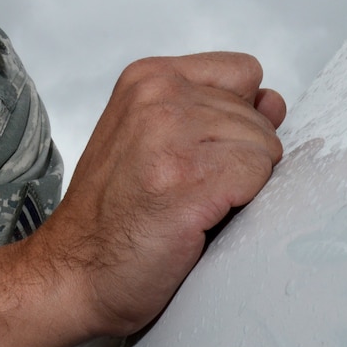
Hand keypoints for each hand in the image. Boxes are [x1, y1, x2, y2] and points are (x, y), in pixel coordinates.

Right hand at [0, 53, 283, 346]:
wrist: (73, 274)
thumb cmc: (113, 218)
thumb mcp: (155, 141)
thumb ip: (215, 113)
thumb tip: (274, 102)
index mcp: (149, 78)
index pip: (244, 72)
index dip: (238, 119)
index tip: (202, 154)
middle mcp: (158, 96)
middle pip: (258, 116)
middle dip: (239, 160)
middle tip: (188, 192)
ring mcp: (171, 134)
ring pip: (265, 148)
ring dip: (240, 187)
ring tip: (190, 207)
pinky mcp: (189, 178)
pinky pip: (259, 178)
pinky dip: (239, 208)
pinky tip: (197, 222)